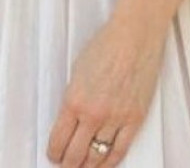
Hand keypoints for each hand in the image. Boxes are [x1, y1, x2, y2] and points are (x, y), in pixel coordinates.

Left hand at [46, 10, 165, 166]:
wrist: (134, 35)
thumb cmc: (106, 45)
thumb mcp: (77, 71)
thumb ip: (73, 99)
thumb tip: (70, 123)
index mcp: (74, 100)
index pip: (58, 140)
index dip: (54, 153)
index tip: (54, 156)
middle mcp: (93, 114)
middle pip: (75, 155)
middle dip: (68, 164)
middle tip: (66, 165)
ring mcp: (115, 118)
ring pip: (97, 157)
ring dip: (87, 166)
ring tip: (83, 166)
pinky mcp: (135, 119)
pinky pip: (119, 151)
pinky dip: (109, 163)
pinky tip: (103, 164)